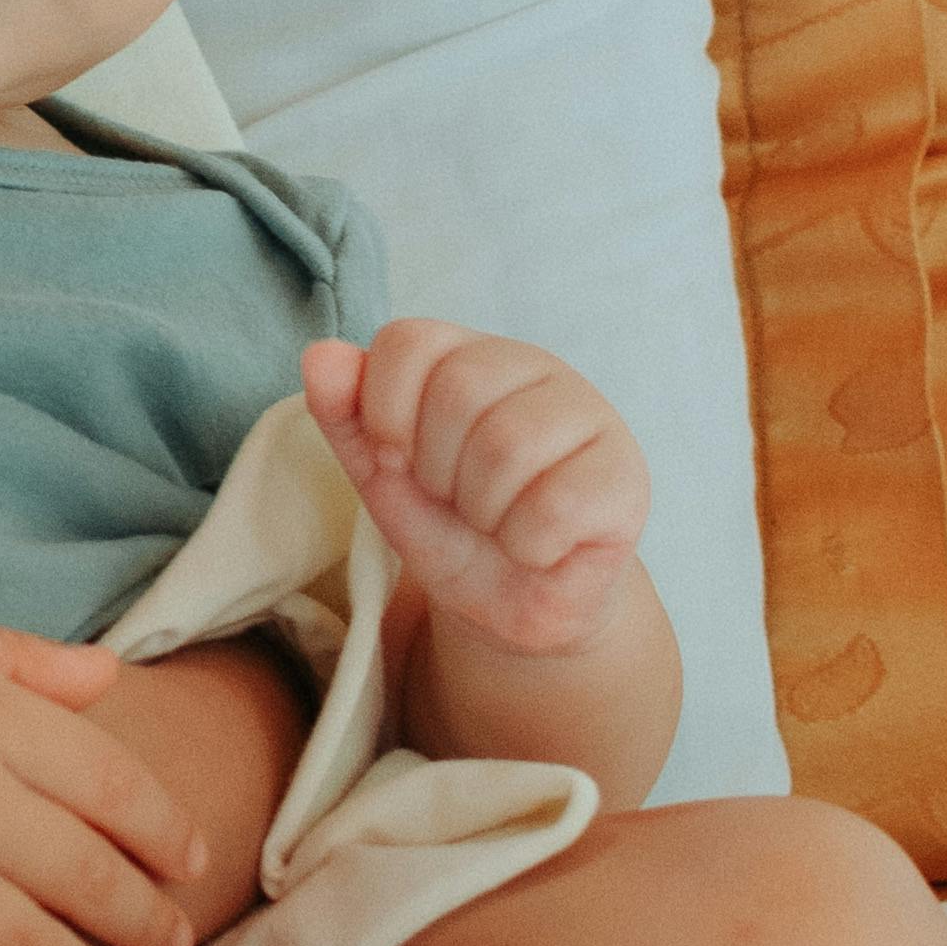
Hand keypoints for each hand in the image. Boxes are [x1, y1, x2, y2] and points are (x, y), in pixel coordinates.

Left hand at [302, 323, 644, 664]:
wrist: (509, 604)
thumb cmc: (449, 525)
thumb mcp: (380, 470)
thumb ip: (345, 412)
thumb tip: (320, 354)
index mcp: (470, 354)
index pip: (408, 340)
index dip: (385, 411)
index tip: (398, 458)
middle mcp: (537, 368)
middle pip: (458, 392)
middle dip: (437, 470)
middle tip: (459, 498)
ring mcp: (591, 416)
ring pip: (507, 446)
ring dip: (483, 511)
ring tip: (497, 520)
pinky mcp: (626, 477)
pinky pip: (555, 506)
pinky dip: (527, 545)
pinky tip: (538, 545)